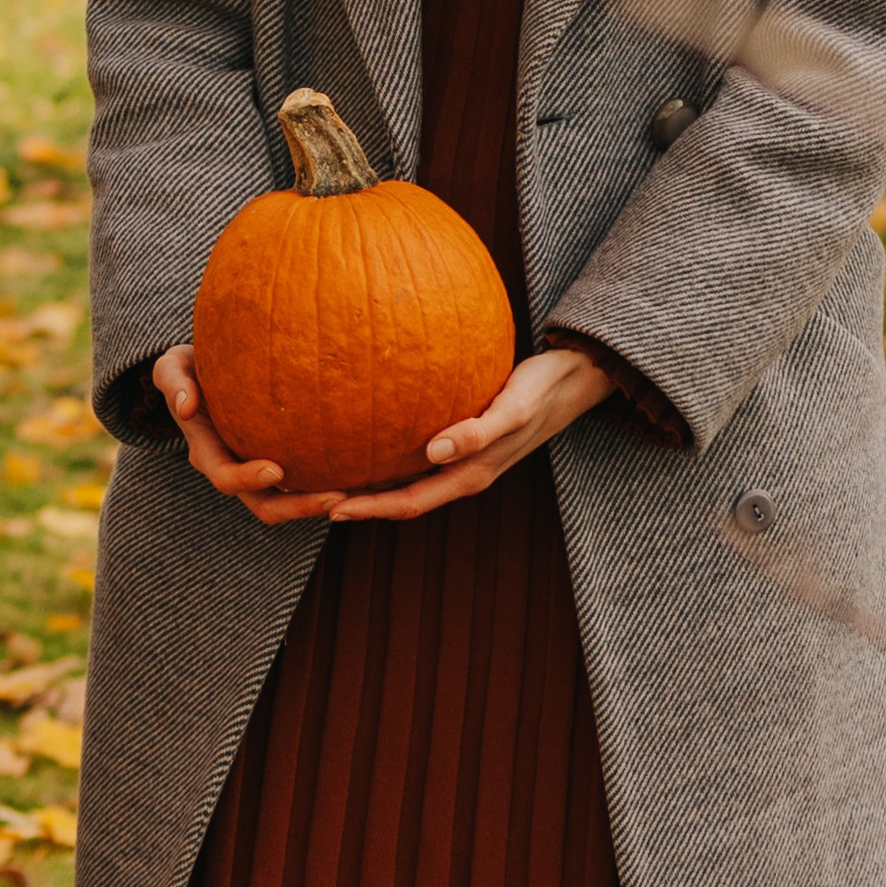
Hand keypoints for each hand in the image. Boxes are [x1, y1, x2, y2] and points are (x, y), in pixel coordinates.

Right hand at [151, 344, 342, 528]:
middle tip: (337, 497)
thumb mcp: (172, 367)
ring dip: (317, 503)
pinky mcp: (278, 462)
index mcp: (206, 453)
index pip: (225, 476)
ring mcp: (256, 471)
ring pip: (288, 500)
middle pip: (265, 504)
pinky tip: (357, 475)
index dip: (248, 478)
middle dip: (299, 506)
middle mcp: (233, 469)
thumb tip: (187, 405)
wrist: (204, 376)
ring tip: (353, 493)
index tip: (275, 469)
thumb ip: (174, 382)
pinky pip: (302, 482)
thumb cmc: (188, 368)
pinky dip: (323, 484)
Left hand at [325, 348, 613, 523]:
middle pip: (401, 499)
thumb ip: (478, 432)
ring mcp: (461, 459)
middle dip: (359, 504)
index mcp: (471, 475)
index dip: (370, 509)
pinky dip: (388, 457)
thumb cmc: (543, 389)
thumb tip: (433, 452)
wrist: (572, 376)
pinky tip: (365, 438)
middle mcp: (461, 473)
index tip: (330, 508)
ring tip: (329, 475)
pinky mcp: (461, 440)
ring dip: (370, 485)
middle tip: (312, 497)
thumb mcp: (513, 408)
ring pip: (407, 481)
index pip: (409, 503)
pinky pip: (417, 457)